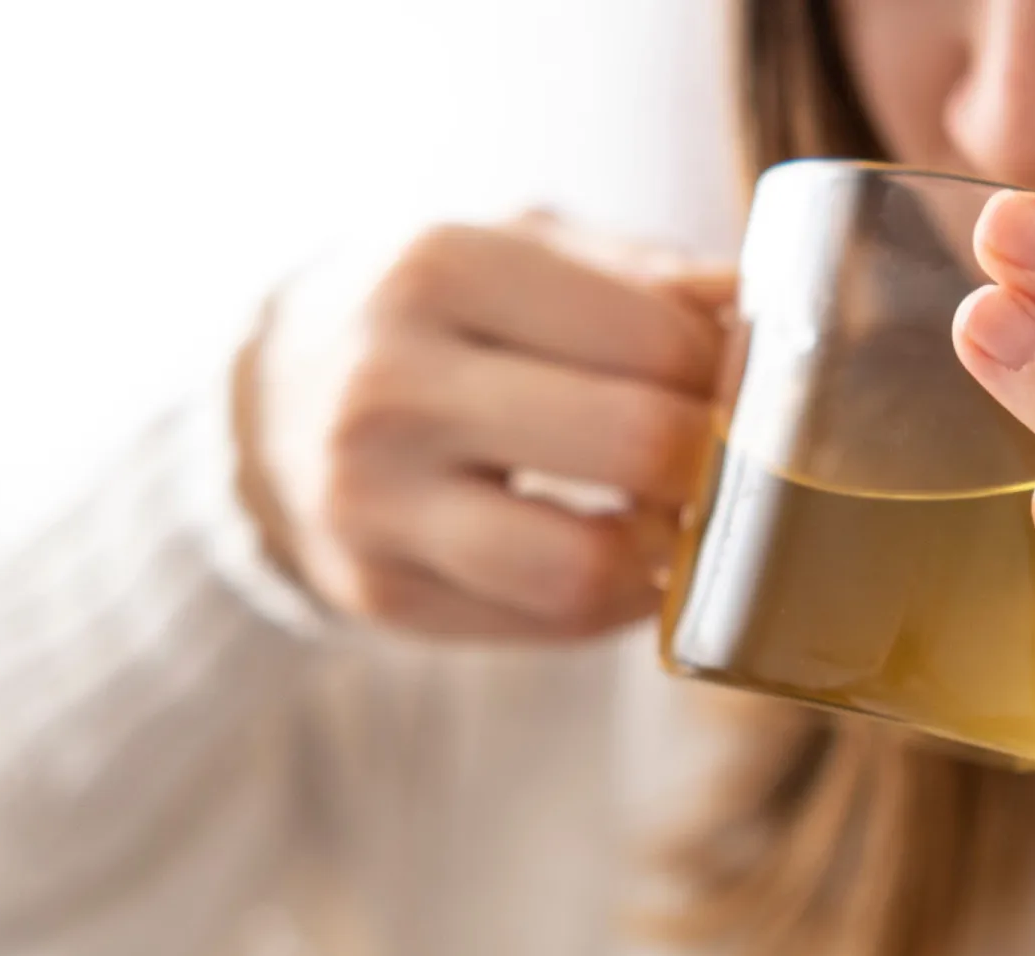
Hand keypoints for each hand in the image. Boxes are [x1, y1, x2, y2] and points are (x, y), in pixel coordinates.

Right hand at [237, 215, 731, 639]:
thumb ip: (648, 277)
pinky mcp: (381, 595)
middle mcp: (392, 387)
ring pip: (586, 568)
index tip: (746, 385)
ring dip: (666, 553)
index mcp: (439, 269)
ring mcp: (373, 504)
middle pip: (636, 445)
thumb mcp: (519, 252)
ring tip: (677, 516)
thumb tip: (770, 314)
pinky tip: (619, 552)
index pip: (656, 339)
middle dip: (716, 461)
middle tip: (732, 458)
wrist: (265, 405)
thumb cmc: (433, 318)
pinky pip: (551, 623)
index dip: (730, 373)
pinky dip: (615, 598)